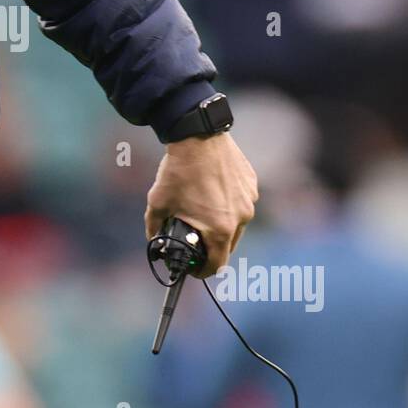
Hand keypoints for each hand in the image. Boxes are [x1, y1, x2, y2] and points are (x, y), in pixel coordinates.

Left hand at [145, 132, 258, 277]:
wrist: (198, 136)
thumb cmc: (178, 171)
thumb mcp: (157, 204)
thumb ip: (155, 229)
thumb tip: (155, 240)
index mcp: (220, 229)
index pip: (217, 265)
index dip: (202, 271)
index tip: (193, 268)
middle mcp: (240, 218)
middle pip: (228, 247)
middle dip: (211, 247)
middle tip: (194, 238)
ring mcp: (249, 201)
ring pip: (236, 224)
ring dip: (221, 224)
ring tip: (202, 208)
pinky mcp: (251, 185)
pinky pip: (241, 203)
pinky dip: (228, 204)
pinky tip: (212, 190)